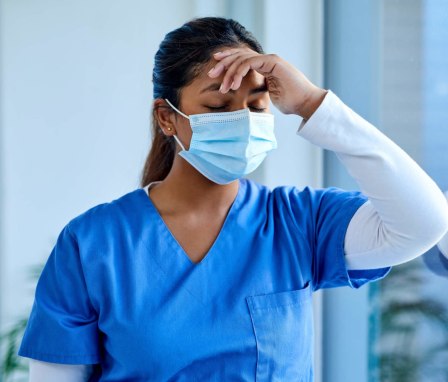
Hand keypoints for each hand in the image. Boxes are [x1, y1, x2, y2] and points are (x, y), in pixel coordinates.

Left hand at [207, 47, 327, 118]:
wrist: (306, 103)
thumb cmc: (291, 103)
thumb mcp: (268, 96)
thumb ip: (258, 92)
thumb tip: (248, 99)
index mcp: (265, 66)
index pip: (242, 59)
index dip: (227, 62)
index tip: (215, 70)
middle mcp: (266, 59)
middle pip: (239, 55)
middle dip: (223, 64)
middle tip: (211, 74)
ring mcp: (269, 59)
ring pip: (242, 58)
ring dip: (230, 72)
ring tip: (223, 86)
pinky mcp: (272, 61)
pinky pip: (249, 62)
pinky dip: (239, 72)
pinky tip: (234, 84)